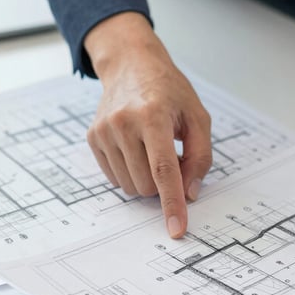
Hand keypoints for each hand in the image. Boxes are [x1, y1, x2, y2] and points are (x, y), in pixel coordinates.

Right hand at [85, 12, 212, 237]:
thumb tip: (190, 193)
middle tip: (171, 156)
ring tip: (153, 148)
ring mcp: (104, 131)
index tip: (176, 229)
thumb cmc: (169, 91)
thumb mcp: (198, 116)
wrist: (132, 65)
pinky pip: (115, 177)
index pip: (164, 170)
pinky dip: (131, 172)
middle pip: (147, 185)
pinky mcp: (93, 137)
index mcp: (153, 116)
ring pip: (129, 186)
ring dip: (147, 179)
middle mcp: (123, 123)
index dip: (172, 203)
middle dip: (163, 184)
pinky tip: (136, 148)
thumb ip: (200, 156)